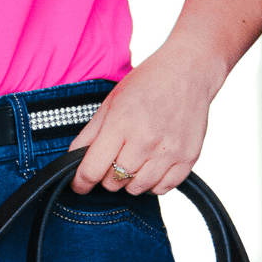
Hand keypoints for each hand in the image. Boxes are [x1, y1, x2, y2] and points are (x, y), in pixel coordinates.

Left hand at [70, 37, 222, 196]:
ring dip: (129, 181)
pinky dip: (152, 183)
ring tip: (132, 162)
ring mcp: (169, 151)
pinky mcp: (188, 158)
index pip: (92, 170)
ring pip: (136, 189)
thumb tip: (73, 161)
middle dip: (106, 175)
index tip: (79, 185)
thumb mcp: (110, 103)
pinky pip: (163, 188)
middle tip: (112, 160)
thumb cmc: (146, 84)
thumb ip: (89, 134)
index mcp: (120, 125)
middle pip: (113, 182)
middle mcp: (145, 141)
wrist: (188, 72)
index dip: (80, 183)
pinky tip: (150, 167)